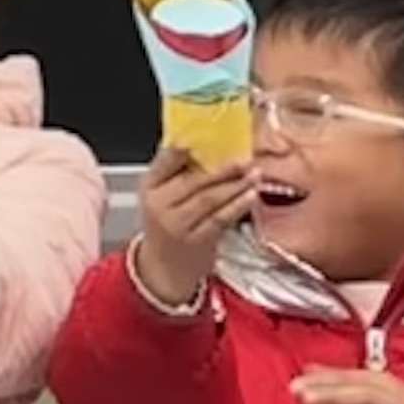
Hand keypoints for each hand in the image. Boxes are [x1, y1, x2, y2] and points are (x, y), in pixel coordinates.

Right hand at [128, 144, 256, 311]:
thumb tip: (204, 142)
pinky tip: (251, 196)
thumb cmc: (167, 223)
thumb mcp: (161, 195)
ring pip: (210, 199)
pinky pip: (221, 219)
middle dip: (222, 168)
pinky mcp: (198, 240)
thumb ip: (177, 172)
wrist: (164, 267)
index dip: (183, 148)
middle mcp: (160, 205)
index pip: (164, 161)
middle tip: (244, 158)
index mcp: (150, 186)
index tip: (203, 137)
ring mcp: (178, 224)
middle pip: (193, 181)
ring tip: (253, 173)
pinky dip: (238, 206)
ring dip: (235, 185)